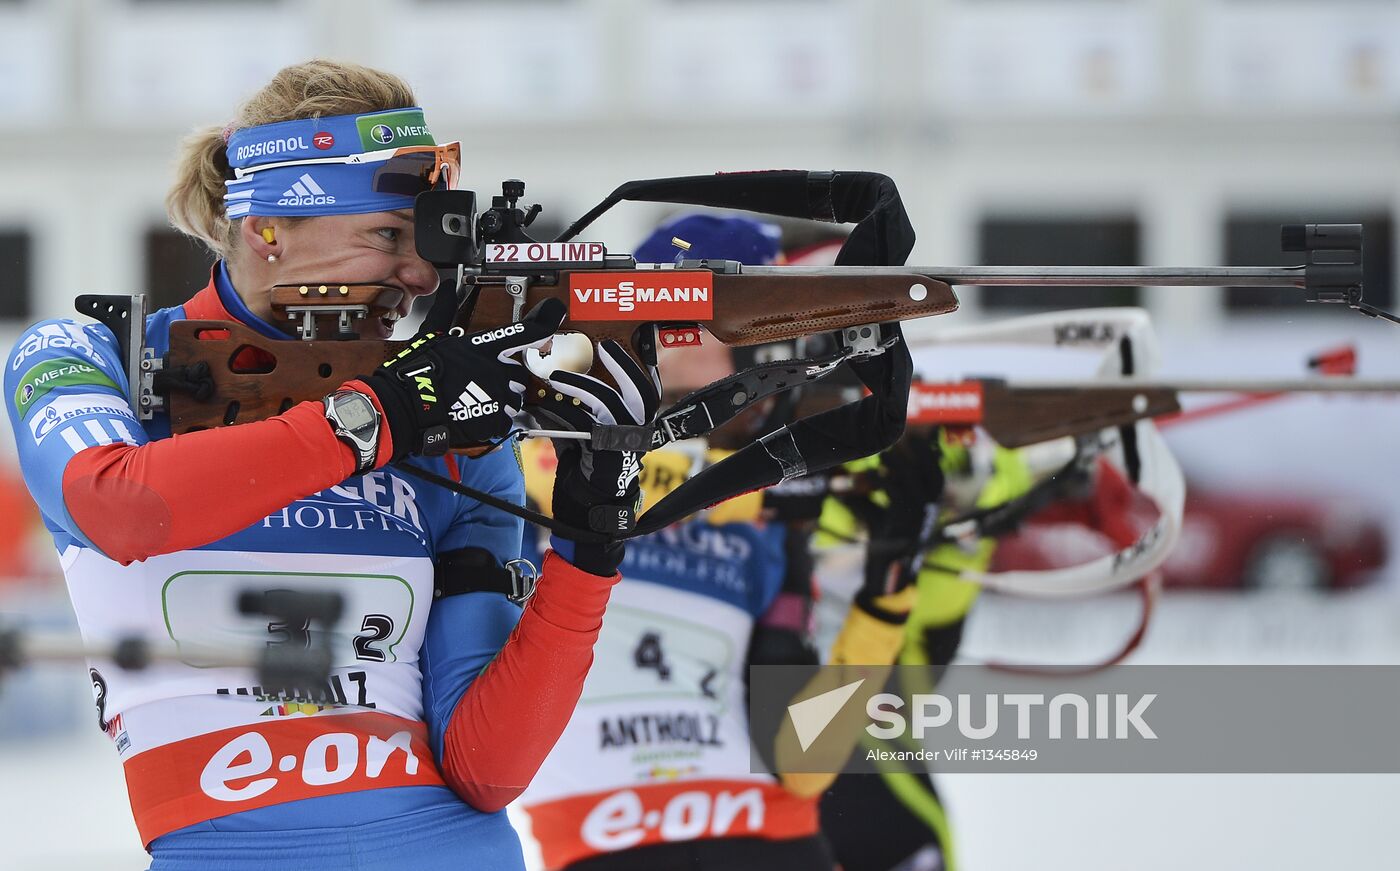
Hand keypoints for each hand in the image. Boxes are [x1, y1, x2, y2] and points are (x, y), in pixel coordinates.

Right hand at [365, 300, 564, 460]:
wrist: (409, 406)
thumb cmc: (419, 370)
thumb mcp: (432, 334)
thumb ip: (445, 309)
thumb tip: (446, 288)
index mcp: (486, 347)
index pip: (525, 331)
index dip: (545, 320)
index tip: (555, 312)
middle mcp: (498, 370)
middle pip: (518, 372)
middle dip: (504, 377)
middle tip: (480, 381)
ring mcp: (499, 396)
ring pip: (513, 398)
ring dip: (499, 398)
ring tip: (473, 399)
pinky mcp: (494, 419)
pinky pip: (504, 419)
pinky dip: (492, 418)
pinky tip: (473, 413)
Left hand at [533, 340, 659, 574]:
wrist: (587, 513)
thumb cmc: (586, 477)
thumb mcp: (580, 438)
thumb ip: (572, 415)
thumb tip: (550, 391)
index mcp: (635, 428)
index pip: (645, 391)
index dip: (635, 367)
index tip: (619, 346)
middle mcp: (637, 435)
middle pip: (642, 392)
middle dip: (623, 367)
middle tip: (604, 347)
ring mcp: (624, 445)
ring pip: (610, 403)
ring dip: (581, 385)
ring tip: (557, 374)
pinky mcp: (605, 455)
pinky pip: (584, 424)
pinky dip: (560, 412)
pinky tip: (542, 405)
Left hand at [842, 431, 944, 617]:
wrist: (886, 579)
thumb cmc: (883, 547)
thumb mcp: (875, 519)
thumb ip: (865, 501)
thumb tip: (843, 486)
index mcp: (928, 508)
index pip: (936, 476)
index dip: (930, 456)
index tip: (919, 438)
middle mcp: (928, 513)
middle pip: (928, 475)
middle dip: (916, 454)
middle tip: (900, 438)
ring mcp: (917, 520)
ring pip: (912, 484)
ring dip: (897, 466)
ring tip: (883, 453)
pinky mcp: (904, 527)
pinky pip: (896, 498)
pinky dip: (885, 484)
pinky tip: (874, 476)